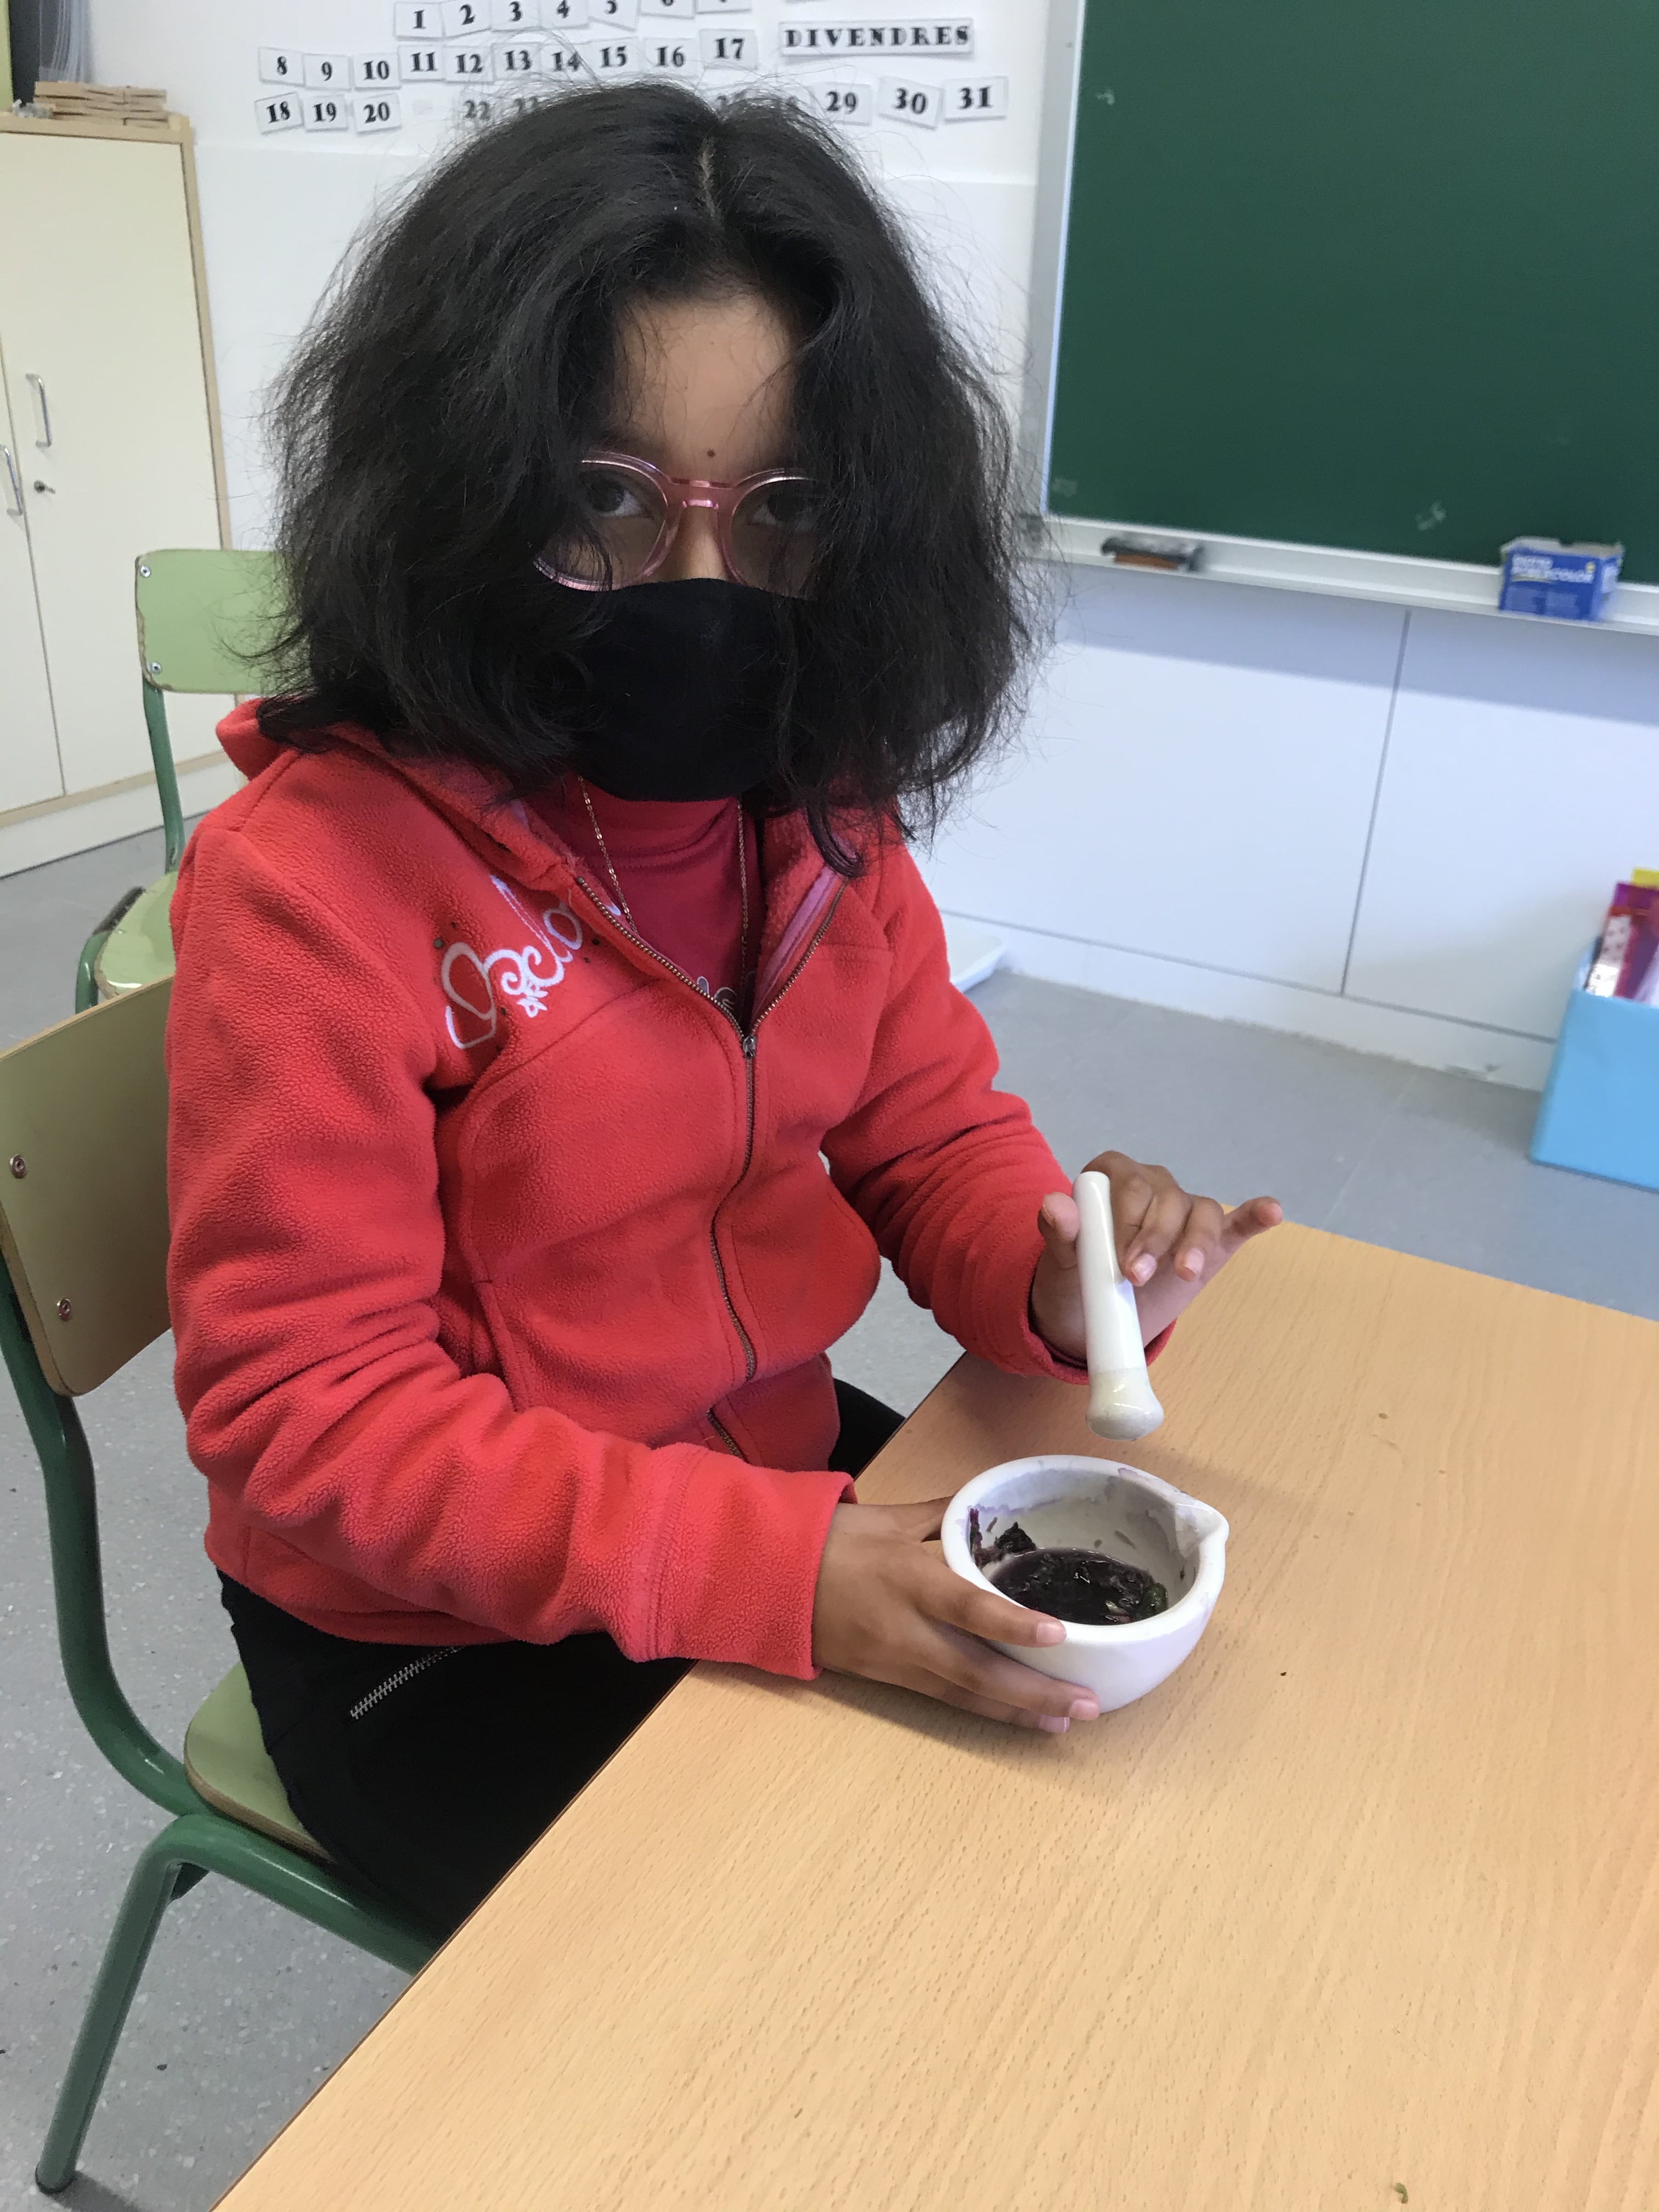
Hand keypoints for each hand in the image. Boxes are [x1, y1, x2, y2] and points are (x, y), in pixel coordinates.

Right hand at [811, 1498, 1099, 1730]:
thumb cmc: (831, 1540)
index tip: (1056, 1635)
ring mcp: (894, 1661)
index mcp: (907, 1578)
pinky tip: (1017, 1716)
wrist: (768, 1580)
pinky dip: (983, 1709)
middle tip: (1086, 1705)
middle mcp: (905, 1629)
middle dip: (1033, 1693)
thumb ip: (945, 1515)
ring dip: (1016, 1712)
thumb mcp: (889, 1517)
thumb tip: (992, 1503)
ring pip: (963, 1695)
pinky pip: (943, 1698)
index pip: (965, 1606)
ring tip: (1064, 1721)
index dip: (1010, 1624)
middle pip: (975, 1671)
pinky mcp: (886, 1679)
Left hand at [1030, 1150, 1281, 1358]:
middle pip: (1166, 1199)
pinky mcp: (1210, 1242)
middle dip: (1155, 1239)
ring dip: (1195, 1242)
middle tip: (1136, 1278)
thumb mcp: (1060, 1260)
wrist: (1091, 1315)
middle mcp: (1152, 1186)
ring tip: (1185, 1274)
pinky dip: (1255, 1216)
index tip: (1120, 1261)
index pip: (1129, 1184)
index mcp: (1113, 1178)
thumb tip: (1054, 1204)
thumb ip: (1059, 1231)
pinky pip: (1237, 1222)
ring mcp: (1184, 1213)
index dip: (1127, 1220)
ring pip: (1201, 1212)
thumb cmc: (1074, 1278)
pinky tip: (1271, 1212)